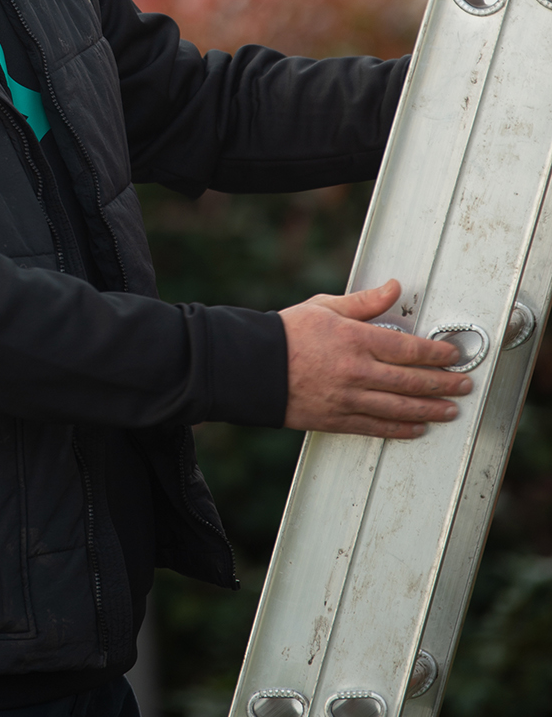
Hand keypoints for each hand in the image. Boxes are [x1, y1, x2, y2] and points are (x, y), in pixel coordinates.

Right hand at [280, 279, 471, 438]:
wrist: (252, 367)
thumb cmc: (287, 333)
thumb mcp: (325, 306)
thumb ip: (364, 302)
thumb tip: (394, 287)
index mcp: (355, 339)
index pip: (408, 348)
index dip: (437, 354)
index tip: (454, 356)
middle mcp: (356, 371)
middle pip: (411, 380)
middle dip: (443, 383)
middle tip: (463, 385)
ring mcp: (348, 398)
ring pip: (399, 407)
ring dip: (430, 409)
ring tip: (450, 410)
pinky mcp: (336, 419)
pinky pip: (376, 427)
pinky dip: (400, 429)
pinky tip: (417, 428)